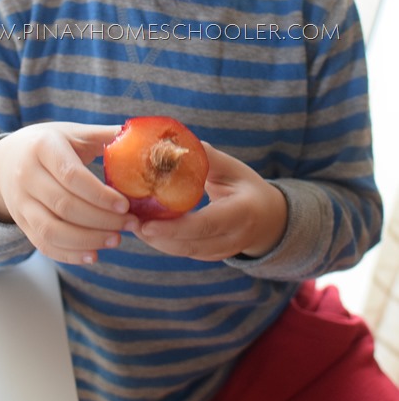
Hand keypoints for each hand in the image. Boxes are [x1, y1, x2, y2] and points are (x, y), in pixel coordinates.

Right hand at [0, 122, 139, 264]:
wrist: (7, 158)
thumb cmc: (50, 143)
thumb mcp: (74, 132)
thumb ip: (106, 135)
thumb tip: (144, 135)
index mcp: (42, 147)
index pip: (71, 176)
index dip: (99, 194)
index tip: (125, 205)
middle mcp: (26, 175)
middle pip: (64, 205)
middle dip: (100, 219)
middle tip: (129, 224)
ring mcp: (20, 202)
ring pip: (52, 230)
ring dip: (87, 240)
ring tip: (116, 239)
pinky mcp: (20, 223)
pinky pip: (43, 244)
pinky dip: (69, 254)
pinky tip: (93, 254)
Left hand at [136, 143, 287, 261]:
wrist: (270, 218)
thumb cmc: (246, 186)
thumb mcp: (233, 168)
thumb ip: (206, 158)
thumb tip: (173, 144)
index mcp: (241, 212)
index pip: (205, 225)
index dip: (174, 228)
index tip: (146, 224)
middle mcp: (234, 238)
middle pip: (190, 245)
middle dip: (156, 236)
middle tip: (129, 220)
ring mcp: (223, 251)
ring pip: (184, 252)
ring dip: (155, 240)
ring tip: (131, 222)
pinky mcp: (212, 256)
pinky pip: (185, 252)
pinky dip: (164, 241)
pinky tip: (145, 228)